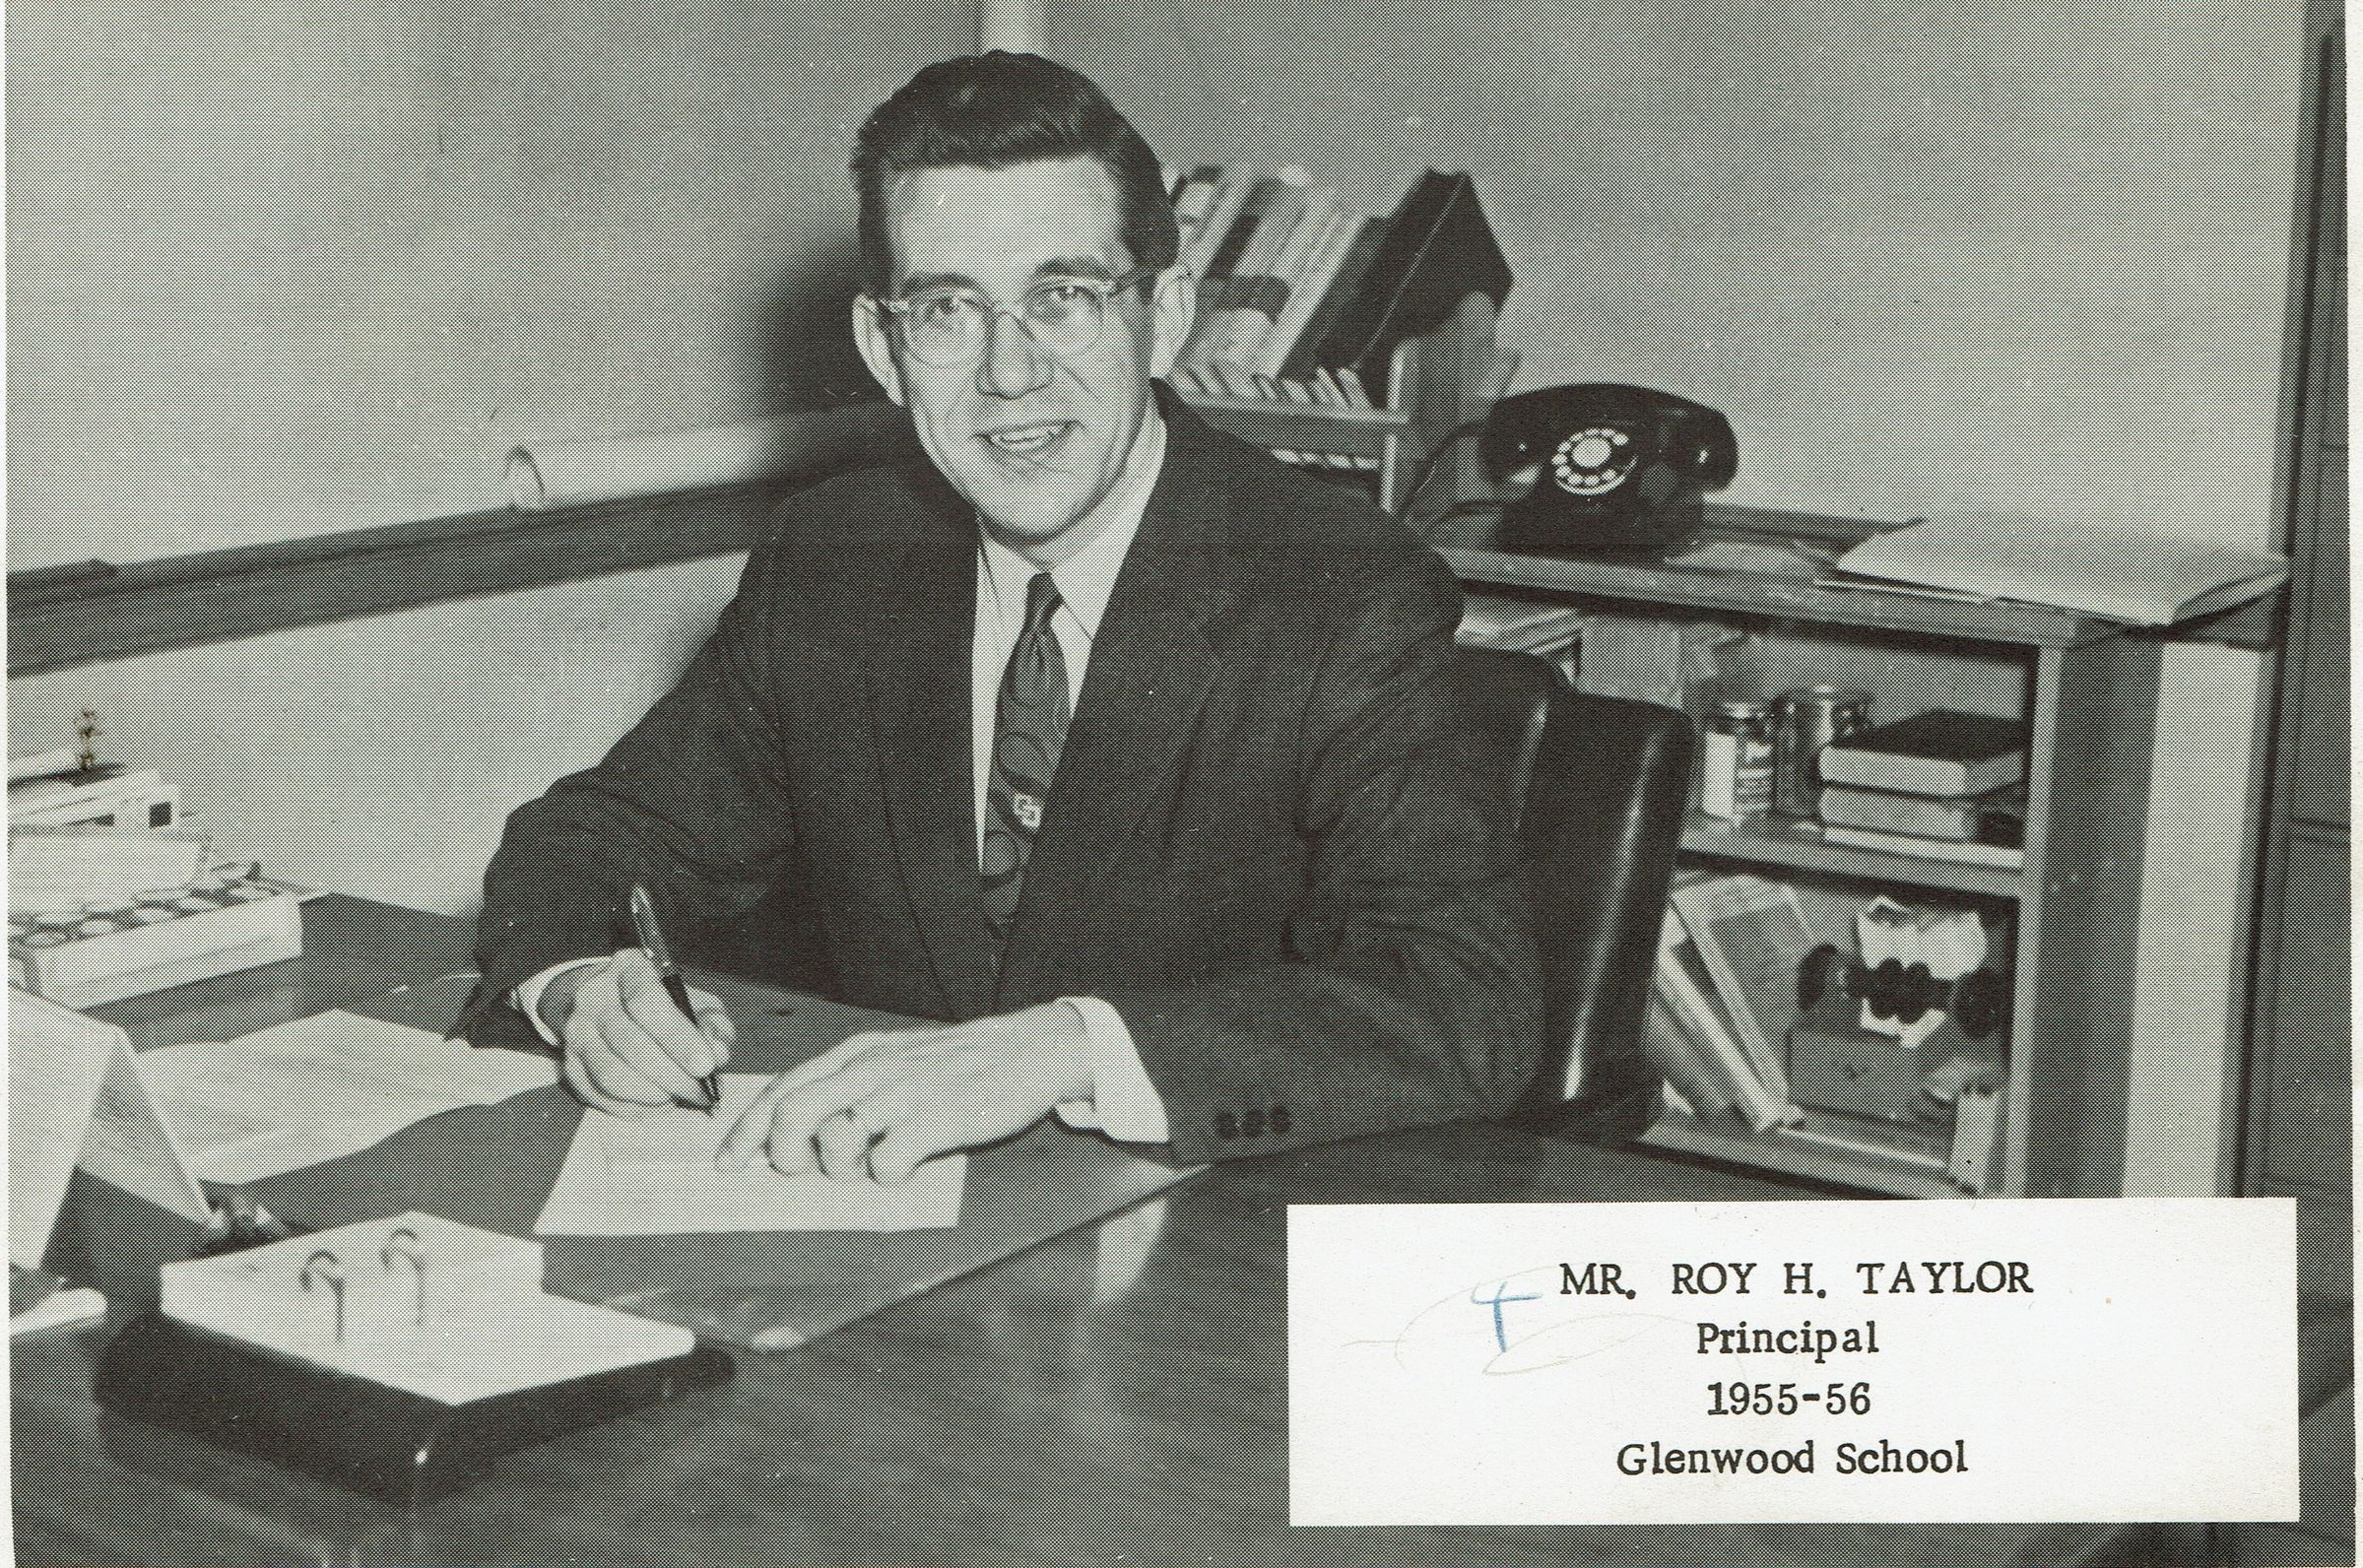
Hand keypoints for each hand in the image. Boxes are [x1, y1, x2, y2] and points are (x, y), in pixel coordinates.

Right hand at [544, 950, 734, 1116]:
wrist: (606, 1004)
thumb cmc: (660, 1004)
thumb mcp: (694, 1000)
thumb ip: (712, 1022)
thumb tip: (717, 1052)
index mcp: (628, 970)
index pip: (647, 1002)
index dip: (679, 1038)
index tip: (706, 1065)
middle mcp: (594, 998)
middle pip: (630, 1044)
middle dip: (673, 1076)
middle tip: (700, 1091)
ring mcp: (577, 1033)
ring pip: (612, 1076)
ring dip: (653, 1095)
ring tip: (680, 1096)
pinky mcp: (569, 1066)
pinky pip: (601, 1096)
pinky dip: (636, 1107)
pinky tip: (658, 1101)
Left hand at [717, 1002, 1091, 1183]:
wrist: (1025, 1050)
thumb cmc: (955, 1062)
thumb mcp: (893, 1056)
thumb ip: (850, 1081)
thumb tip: (798, 1124)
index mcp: (856, 1054)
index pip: (784, 1088)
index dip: (747, 1130)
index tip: (729, 1162)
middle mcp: (872, 1069)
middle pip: (794, 1112)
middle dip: (783, 1152)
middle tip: (801, 1168)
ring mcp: (904, 1093)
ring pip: (835, 1138)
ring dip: (838, 1167)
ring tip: (865, 1165)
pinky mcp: (937, 1120)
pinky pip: (888, 1163)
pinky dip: (887, 1177)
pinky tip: (905, 1168)